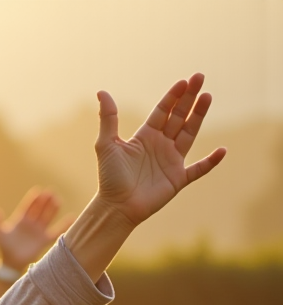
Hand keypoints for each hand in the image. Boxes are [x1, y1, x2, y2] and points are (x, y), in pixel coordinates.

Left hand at [0, 188, 67, 268]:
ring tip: (58, 200)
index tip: (38, 191)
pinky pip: (56, 231)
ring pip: (47, 217)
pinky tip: (72, 218)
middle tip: (51, 192)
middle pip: (39, 209)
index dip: (33, 200)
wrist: (10, 262)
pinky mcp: (44, 240)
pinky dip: (64, 225)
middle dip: (44, 201)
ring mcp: (38, 231)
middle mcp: (31, 223)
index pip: (28, 207)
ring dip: (52, 209)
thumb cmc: (4, 247)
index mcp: (20, 220)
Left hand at [94, 73, 224, 225]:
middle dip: (189, 98)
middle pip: (179, 117)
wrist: (115, 206)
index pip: (162, 111)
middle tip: (200, 78)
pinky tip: (221, 150)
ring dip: (199, 116)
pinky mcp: (178, 179)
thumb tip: (102, 92)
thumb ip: (108, 119)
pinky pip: (199, 169)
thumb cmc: (109, 176)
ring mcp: (171, 161)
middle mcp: (160, 145)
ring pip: (189, 134)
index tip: (183, 81)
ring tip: (207, 97)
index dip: (173, 96)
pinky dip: (210, 161)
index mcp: (145, 136)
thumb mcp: (106, 144)